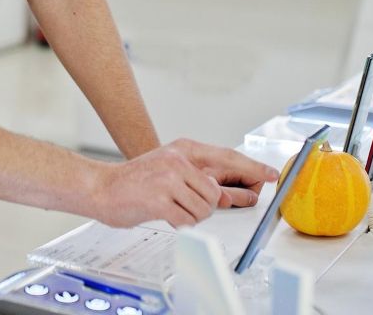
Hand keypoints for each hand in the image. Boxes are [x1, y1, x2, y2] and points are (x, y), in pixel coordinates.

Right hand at [88, 139, 278, 228]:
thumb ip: (202, 180)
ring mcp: (169, 178)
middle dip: (206, 205)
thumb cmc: (135, 182)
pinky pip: (187, 220)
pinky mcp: (160, 198)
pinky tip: (163, 213)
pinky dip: (179, 223)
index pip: (228, 157)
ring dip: (191, 216)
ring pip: (204, 208)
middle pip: (216, 192)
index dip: (252, 168)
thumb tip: (236, 193)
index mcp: (184, 149)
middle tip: (187, 205)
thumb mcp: (171, 172)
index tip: (272, 175)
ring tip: (170, 207)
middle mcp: (178, 160)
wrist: (101, 188)